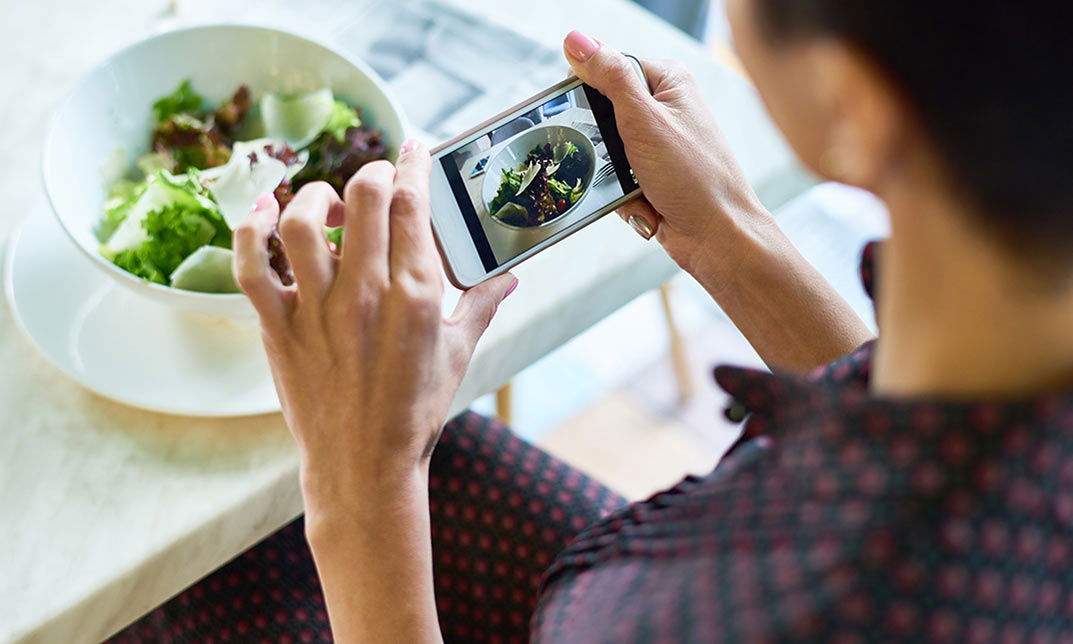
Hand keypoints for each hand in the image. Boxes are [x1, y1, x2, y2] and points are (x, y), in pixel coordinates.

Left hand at [233, 142, 516, 510]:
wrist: (365, 467)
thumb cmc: (415, 413)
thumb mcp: (458, 355)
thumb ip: (482, 306)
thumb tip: (509, 277)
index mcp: (417, 296)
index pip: (412, 203)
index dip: (412, 164)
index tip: (413, 149)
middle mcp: (365, 294)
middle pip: (362, 195)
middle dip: (373, 171)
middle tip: (378, 179)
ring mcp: (317, 311)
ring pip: (302, 220)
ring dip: (315, 196)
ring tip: (329, 208)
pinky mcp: (280, 329)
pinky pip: (252, 266)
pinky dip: (252, 230)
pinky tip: (266, 212)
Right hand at [563, 31, 774, 280]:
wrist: (718, 236)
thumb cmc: (695, 178)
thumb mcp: (645, 120)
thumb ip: (610, 77)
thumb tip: (577, 41)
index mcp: (668, 81)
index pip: (609, 69)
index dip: (592, 95)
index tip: (589, 119)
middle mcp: (665, 109)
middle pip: (602, 116)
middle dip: (605, 148)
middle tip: (624, 161)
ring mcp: (659, 145)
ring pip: (606, 154)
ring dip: (615, 178)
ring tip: (642, 188)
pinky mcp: (653, 175)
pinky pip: (616, 181)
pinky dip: (625, 197)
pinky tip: (648, 205)